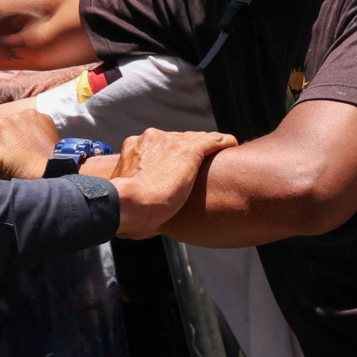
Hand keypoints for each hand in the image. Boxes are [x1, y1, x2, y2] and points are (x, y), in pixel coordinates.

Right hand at [0, 106, 59, 178]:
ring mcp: (24, 115)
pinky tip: (35, 139)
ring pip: (15, 123)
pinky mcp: (40, 115)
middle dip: (2, 141)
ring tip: (24, 145)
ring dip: (16, 132)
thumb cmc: (24, 172)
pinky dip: (31, 128)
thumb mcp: (0, 172)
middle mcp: (7, 119)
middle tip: (11, 153)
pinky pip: (30, 120)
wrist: (51, 169)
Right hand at [100, 128, 236, 237]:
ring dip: (205, 149)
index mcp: (134, 147)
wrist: (128, 205)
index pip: (158, 146)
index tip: (177, 169)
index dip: (170, 158)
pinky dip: (223, 142)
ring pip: (195, 140)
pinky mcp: (190, 150)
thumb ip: (137, 192)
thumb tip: (145, 217)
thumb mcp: (126, 195)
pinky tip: (231, 145)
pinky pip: (213, 140)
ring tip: (218, 158)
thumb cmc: (125, 209)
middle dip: (186, 154)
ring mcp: (172, 142)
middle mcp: (152, 138)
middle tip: (195, 170)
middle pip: (178, 141)